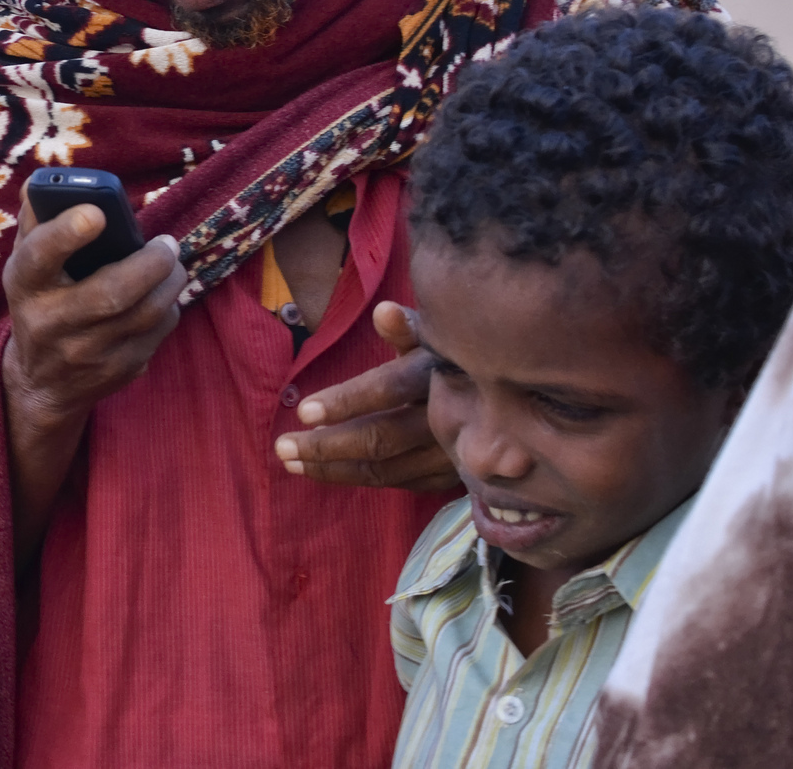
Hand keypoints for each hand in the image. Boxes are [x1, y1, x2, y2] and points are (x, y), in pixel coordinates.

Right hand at [2, 191, 187, 433]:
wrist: (41, 382)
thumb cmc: (39, 304)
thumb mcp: (25, 267)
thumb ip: (35, 223)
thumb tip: (39, 183)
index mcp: (25, 285)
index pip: (39, 257)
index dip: (66, 233)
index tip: (97, 212)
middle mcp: (52, 323)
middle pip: (111, 293)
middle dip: (150, 263)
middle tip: (166, 243)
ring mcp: (87, 353)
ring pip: (145, 313)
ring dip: (169, 281)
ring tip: (172, 261)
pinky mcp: (118, 371)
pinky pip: (157, 333)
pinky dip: (168, 307)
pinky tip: (163, 295)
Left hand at [273, 301, 456, 491]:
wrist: (511, 399)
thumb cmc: (454, 359)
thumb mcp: (435, 337)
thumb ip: (405, 329)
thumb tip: (383, 311)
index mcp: (437, 374)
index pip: (387, 390)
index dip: (346, 401)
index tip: (303, 412)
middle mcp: (446, 418)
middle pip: (380, 438)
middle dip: (327, 446)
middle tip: (282, 447)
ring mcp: (450, 454)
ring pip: (384, 469)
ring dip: (333, 469)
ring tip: (291, 462)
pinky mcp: (449, 476)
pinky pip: (397, 482)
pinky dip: (358, 478)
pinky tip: (325, 471)